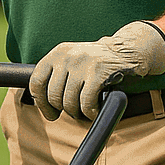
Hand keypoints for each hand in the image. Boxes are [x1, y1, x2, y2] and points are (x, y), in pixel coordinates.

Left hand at [28, 21, 164, 120]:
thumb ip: (58, 75)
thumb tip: (43, 104)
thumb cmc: (98, 63)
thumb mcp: (73, 61)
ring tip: (86, 110)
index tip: (51, 113)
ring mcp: (83, 63)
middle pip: (53, 96)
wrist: (128, 50)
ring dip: (78, 113)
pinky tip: (95, 110)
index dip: (41, 103)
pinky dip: (90, 112)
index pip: (36, 82)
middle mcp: (67, 56)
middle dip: (64, 109)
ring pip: (69, 102)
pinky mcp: (99, 73)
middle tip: (75, 111)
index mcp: (58, 53)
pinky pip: (86, 103)